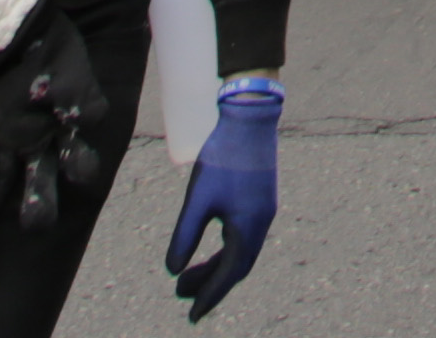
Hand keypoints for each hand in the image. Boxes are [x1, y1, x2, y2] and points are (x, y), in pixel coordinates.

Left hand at [165, 81, 280, 316]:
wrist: (250, 119)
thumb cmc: (222, 158)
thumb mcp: (198, 200)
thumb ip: (185, 236)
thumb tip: (172, 271)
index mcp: (249, 229)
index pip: (229, 275)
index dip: (209, 297)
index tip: (192, 316)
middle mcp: (261, 224)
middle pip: (236, 266)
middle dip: (209, 284)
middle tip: (181, 295)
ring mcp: (263, 211)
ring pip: (240, 251)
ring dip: (215, 267)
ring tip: (186, 274)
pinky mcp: (260, 199)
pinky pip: (244, 236)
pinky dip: (225, 249)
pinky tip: (210, 244)